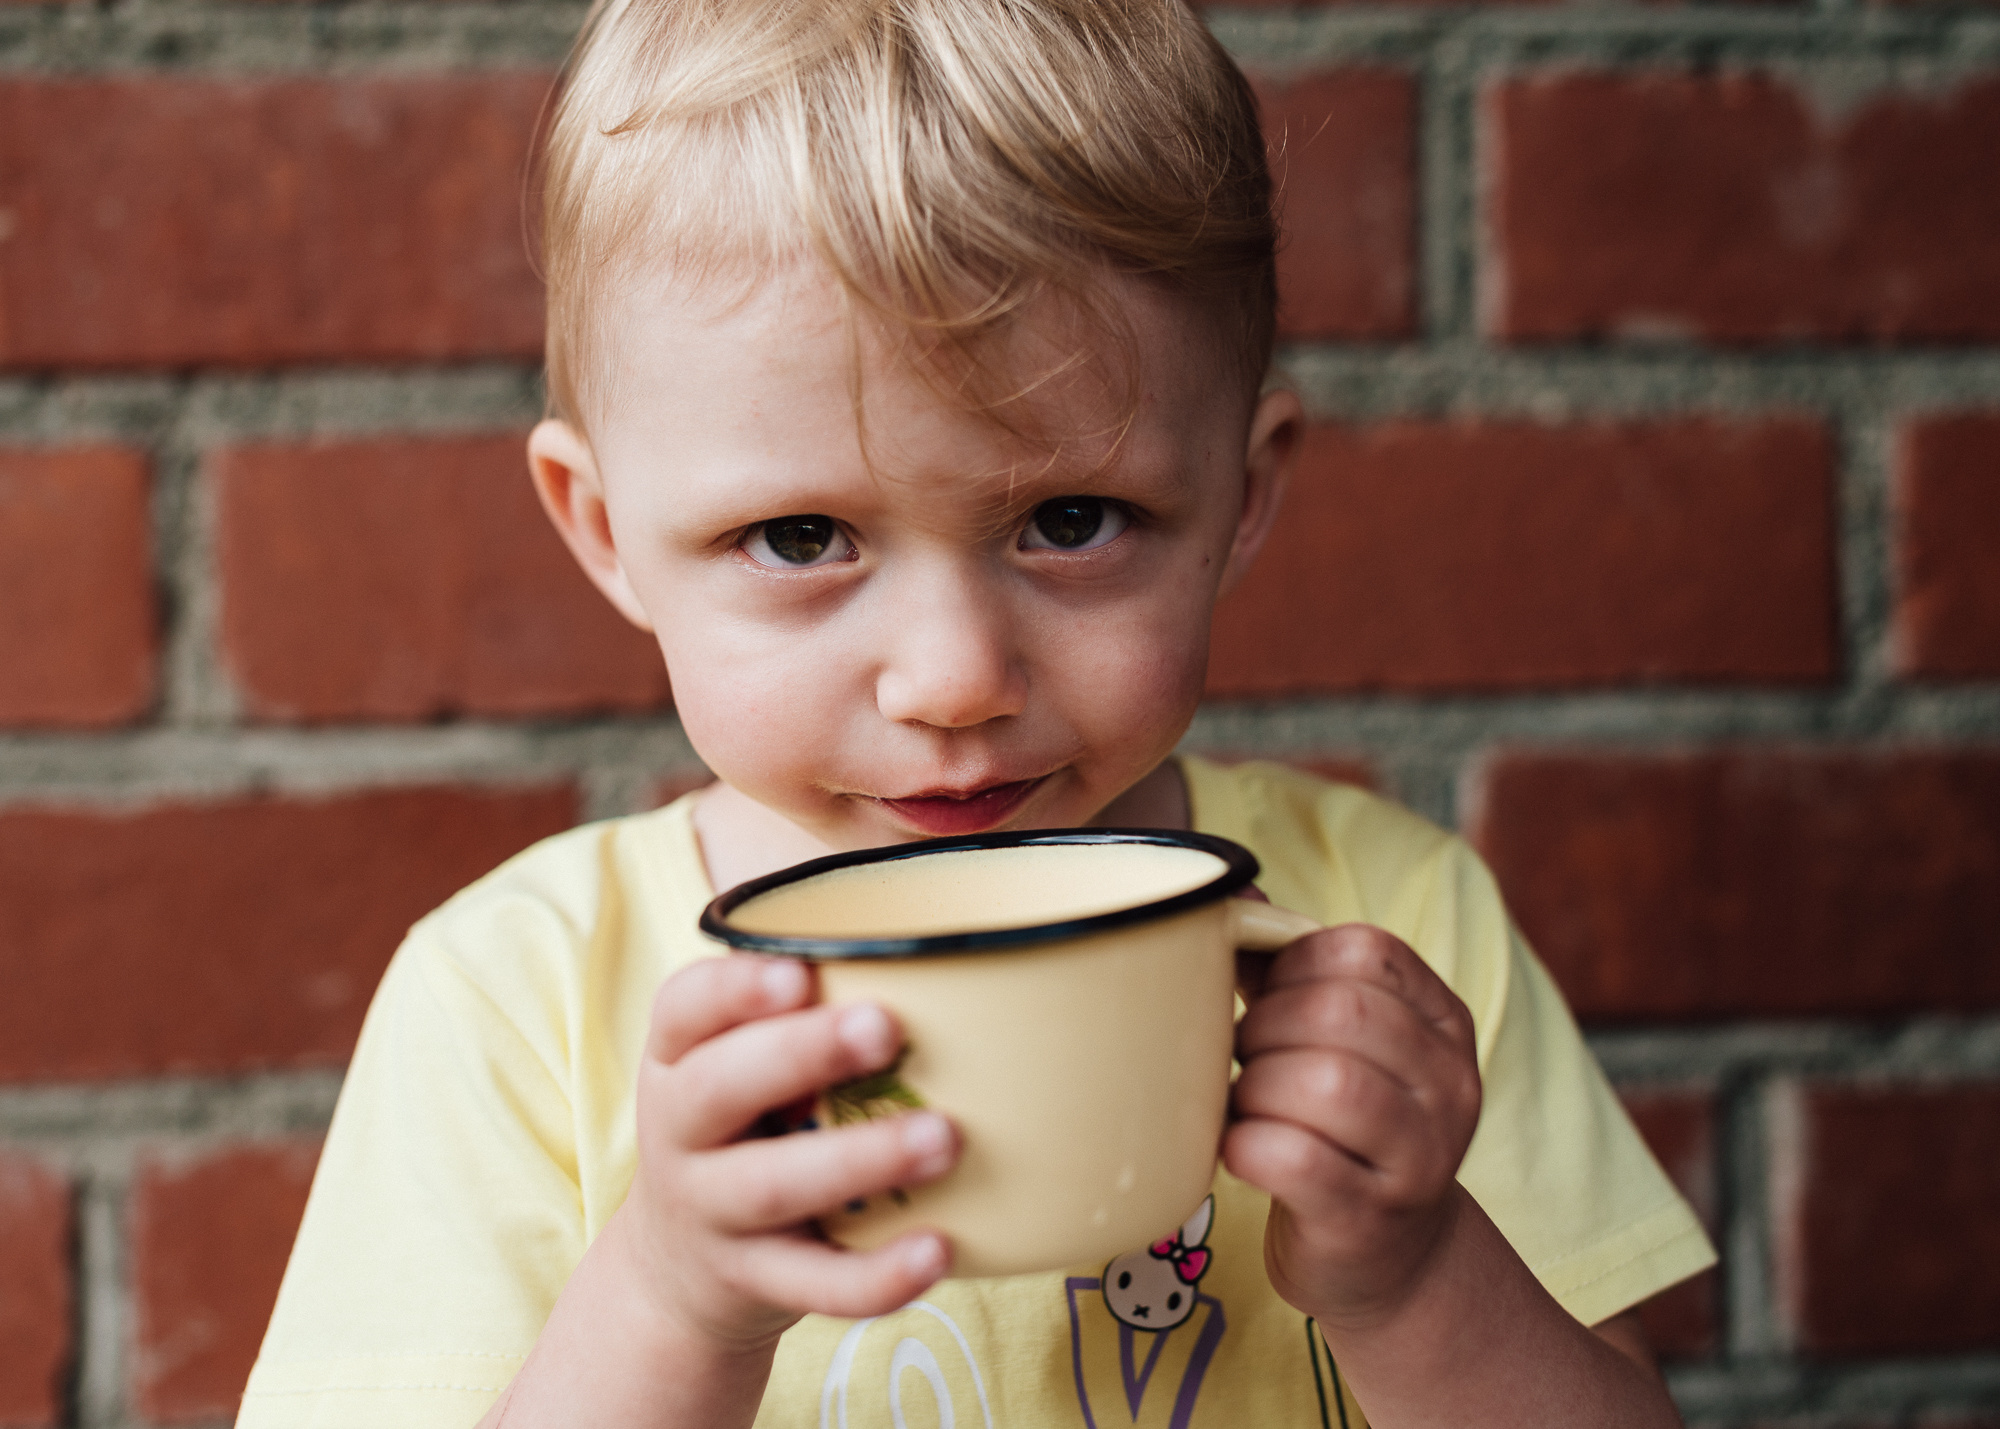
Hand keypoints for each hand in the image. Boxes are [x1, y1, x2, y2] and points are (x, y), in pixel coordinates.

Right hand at [617, 954, 960, 1352]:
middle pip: (719, 1088)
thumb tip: (945, 967)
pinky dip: (878, 1274)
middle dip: (801, 1053)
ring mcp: (712, 1214)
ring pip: (772, 1186)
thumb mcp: (739, 1068)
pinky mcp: (755, 1282)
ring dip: (860, 1159)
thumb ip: (808, 1019)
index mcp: (677, 1059)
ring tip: (943, 1137)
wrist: (676, 1274)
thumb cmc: (743, 1132)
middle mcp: (680, 1133)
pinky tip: (939, 1248)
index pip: (683, 1009)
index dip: (734, 989)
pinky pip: (815, 1284)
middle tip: (884, 1026)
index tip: (800, 971)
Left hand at [1225, 922, 1481, 1328]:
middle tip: (1244, 1059)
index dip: (1290, 966)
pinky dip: (1248, 1146)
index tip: (1265, 1001)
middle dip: (1265, 1027)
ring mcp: (1421, 1157)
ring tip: (1246, 1105)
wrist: (1386, 1261)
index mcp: (1444, 1021)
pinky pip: (1297, 1161)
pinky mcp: (1370, 1219)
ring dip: (1256, 1087)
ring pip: (1325, 1083)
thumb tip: (1231, 893)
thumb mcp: (1336, 1042)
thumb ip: (1288, 970)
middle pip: (1341, 1012)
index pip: (1364, 951)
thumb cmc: (1341, 1130)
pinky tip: (1242, 1151)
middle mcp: (1450, 1084)